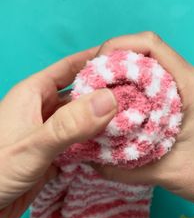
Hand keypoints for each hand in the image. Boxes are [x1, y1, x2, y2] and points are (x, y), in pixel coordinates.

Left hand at [0, 48, 116, 217]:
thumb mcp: (33, 146)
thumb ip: (69, 125)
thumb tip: (109, 100)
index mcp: (33, 95)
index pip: (68, 68)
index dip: (94, 62)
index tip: (124, 62)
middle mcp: (41, 111)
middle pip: (78, 96)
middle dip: (105, 95)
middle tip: (136, 96)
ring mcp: (48, 134)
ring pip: (81, 121)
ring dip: (102, 122)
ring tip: (131, 121)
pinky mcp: (52, 155)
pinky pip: (79, 144)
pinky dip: (95, 145)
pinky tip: (113, 147)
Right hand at [93, 32, 193, 217]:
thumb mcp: (159, 173)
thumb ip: (120, 168)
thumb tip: (87, 157)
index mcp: (189, 87)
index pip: (151, 46)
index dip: (118, 49)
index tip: (96, 67)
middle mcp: (189, 79)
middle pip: (147, 49)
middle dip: (115, 59)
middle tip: (93, 80)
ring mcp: (186, 85)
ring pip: (149, 62)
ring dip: (123, 70)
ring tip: (101, 88)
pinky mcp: (181, 95)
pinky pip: (153, 77)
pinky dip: (133, 82)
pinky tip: (118, 99)